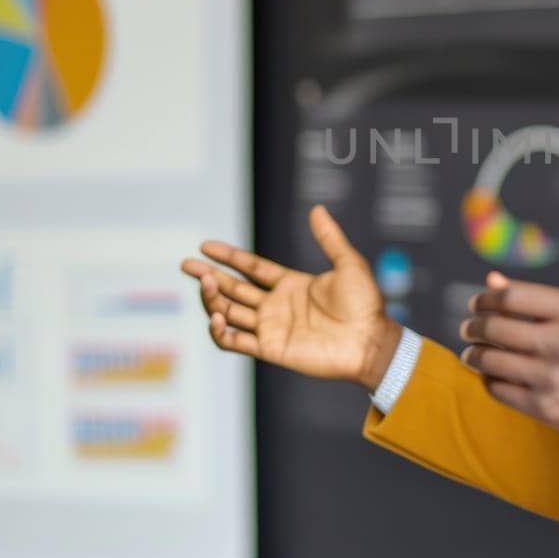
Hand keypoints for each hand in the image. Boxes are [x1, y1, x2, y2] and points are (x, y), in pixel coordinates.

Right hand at [179, 204, 401, 390]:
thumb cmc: (365, 305)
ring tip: (204, 286)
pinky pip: (237, 342)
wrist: (371, 341)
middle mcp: (276, 305)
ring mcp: (272, 327)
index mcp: (291, 284)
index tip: (204, 246)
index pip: (250, 268)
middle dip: (209, 276)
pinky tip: (215, 318)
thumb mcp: (348, 264)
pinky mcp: (272, 349)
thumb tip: (317, 209)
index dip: (228, 257)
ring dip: (212, 300)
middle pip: (234, 289)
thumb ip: (329, 238)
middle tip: (187, 265)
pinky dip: (221, 333)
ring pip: (230, 313)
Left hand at [459, 271, 558, 441]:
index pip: (512, 297)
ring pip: (492, 362)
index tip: (478, 303)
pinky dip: (490, 380)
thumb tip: (494, 281)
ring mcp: (553, 378)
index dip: (486, 299)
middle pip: (496, 329)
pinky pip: (501, 391)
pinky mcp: (547, 407)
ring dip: (475, 354)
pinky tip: (492, 375)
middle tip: (470, 328)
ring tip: (474, 352)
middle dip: (475, 327)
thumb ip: (539, 296)